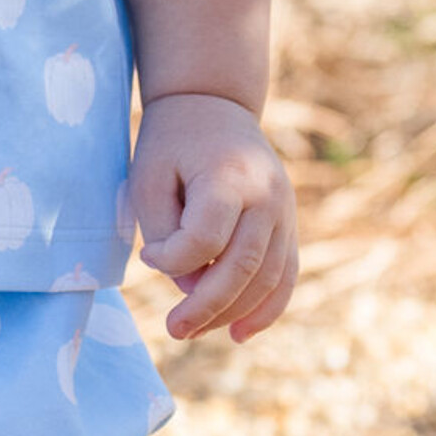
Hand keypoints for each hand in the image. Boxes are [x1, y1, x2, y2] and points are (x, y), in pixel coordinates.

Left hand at [129, 92, 297, 342]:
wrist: (212, 103)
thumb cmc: (171, 142)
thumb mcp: (150, 176)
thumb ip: (167, 232)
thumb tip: (190, 288)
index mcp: (228, 176)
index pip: (206, 238)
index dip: (173, 259)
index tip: (146, 255)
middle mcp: (266, 195)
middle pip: (242, 265)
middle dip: (207, 306)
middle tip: (174, 329)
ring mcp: (284, 210)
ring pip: (267, 278)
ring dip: (233, 313)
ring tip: (193, 330)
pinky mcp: (289, 223)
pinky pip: (286, 275)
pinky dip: (266, 308)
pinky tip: (240, 333)